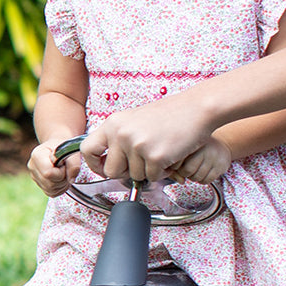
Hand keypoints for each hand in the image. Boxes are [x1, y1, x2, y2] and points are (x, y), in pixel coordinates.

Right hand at [28, 140, 80, 196]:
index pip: (48, 173)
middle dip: (63, 178)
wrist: (59, 147)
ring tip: (63, 171)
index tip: (64, 164)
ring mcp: (34, 176)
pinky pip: (52, 193)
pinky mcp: (39, 184)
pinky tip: (61, 177)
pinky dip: (60, 188)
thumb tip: (71, 180)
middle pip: (50, 184)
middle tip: (65, 167)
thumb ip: (73, 164)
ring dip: (62, 184)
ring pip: (51, 190)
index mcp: (37, 154)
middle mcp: (32, 166)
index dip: (60, 172)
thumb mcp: (71, 151)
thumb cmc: (65, 147)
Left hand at [81, 92, 215, 182]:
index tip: (104, 168)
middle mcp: (121, 134)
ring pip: (135, 176)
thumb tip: (110, 165)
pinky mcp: (155, 156)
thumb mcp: (134, 120)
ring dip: (149, 170)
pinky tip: (170, 154)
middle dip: (126, 173)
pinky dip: (162, 171)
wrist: (197, 108)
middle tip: (142, 163)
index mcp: (113, 123)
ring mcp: (137, 145)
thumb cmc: (170, 114)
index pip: (88, 149)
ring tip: (160, 151)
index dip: (94, 164)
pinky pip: (153, 177)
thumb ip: (119, 139)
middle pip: (111, 171)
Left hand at [172, 136, 230, 184]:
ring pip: (197, 177)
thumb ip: (177, 165)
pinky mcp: (220, 166)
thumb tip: (181, 181)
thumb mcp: (187, 150)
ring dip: (194, 178)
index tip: (178, 165)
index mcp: (191, 142)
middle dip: (185, 174)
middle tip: (187, 170)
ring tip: (196, 171)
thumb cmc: (198, 150)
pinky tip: (204, 174)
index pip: (177, 161)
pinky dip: (202, 181)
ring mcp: (213, 156)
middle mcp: (203, 148)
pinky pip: (206, 180)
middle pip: (187, 170)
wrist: (221, 144)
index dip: (175, 167)